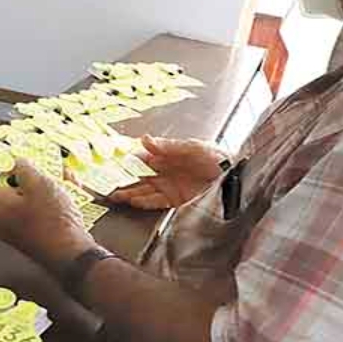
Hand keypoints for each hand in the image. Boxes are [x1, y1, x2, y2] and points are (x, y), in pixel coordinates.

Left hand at [0, 160, 95, 273]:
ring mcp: (15, 232)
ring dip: (41, 189)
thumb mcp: (39, 183)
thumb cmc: (52, 220)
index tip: (14, 162)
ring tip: (61, 180)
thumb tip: (16, 163)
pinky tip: (66, 194)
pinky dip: (47, 203)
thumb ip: (24, 168)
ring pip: (24, 203)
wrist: (70, 254)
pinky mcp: (31, 239)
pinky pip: (34, 214)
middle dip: (25, 179)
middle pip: (6, 192)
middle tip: (40, 171)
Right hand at [108, 135, 226, 209]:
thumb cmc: (220, 159)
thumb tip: (144, 139)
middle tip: (104, 180)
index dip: (127, 158)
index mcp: (170, 154)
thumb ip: (168, 146)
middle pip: (140, 174)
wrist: (238, 180)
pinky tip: (131, 201)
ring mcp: (170, 186)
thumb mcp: (194, 147)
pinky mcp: (175, 201)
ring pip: (143, 189)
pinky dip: (143, 202)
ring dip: (128, 191)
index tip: (112, 160)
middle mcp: (167, 171)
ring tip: (112, 194)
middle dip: (123, 177)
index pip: (143, 155)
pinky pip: (154, 202)